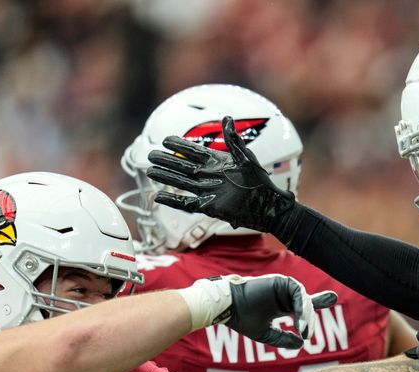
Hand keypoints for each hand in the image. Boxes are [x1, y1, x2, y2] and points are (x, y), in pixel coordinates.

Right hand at [146, 116, 294, 232]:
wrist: (268, 206)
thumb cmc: (261, 181)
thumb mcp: (246, 158)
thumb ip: (233, 140)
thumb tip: (226, 118)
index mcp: (218, 163)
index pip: (194, 152)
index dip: (180, 146)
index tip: (165, 139)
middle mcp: (210, 176)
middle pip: (183, 167)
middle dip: (167, 161)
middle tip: (151, 155)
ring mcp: (208, 192)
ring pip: (182, 183)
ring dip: (167, 177)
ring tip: (150, 171)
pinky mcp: (209, 207)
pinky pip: (187, 204)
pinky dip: (173, 201)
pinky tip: (159, 197)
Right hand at [227, 274, 336, 349]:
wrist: (228, 308)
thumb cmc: (243, 320)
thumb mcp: (266, 334)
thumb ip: (284, 339)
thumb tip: (302, 343)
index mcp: (282, 305)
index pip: (304, 304)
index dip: (320, 301)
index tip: (333, 298)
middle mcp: (284, 295)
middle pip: (307, 303)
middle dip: (310, 319)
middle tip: (307, 333)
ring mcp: (283, 287)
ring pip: (304, 299)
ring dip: (306, 315)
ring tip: (303, 329)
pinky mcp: (280, 281)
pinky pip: (298, 293)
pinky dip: (301, 307)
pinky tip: (299, 320)